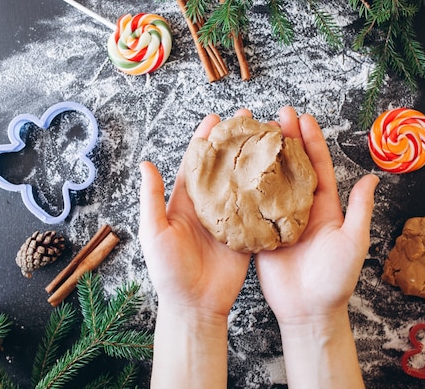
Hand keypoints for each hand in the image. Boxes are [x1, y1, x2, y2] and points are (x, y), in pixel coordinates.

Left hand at [139, 112, 251, 317]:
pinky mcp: (246, 233)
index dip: (206, 139)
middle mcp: (209, 205)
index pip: (196, 162)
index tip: (217, 118)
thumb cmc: (169, 272)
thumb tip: (145, 164)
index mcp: (185, 201)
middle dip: (234, 141)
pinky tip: (279, 172)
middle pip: (223, 166)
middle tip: (249, 119)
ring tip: (268, 137)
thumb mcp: (155, 232)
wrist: (195, 305)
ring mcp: (230, 218)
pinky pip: (258, 208)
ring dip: (253, 160)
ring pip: (243, 182)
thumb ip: (152, 199)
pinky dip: (267, 190)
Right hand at [255, 106, 378, 322]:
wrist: (309, 311)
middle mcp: (300, 207)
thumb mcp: (353, 241)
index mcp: (324, 206)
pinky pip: (253, 206)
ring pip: (270, 181)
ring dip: (264, 157)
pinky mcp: (262, 233)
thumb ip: (359, 209)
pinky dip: (245, 186)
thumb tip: (372, 177)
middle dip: (286, 140)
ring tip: (254, 134)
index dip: (311, 141)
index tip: (303, 118)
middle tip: (276, 116)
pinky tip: (236, 169)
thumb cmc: (336, 279)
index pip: (317, 166)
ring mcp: (279, 219)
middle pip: (292, 166)